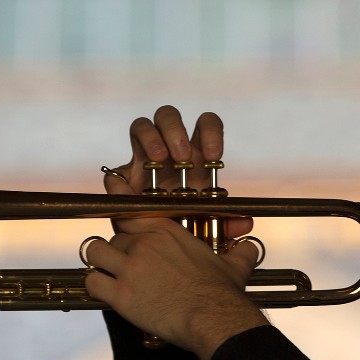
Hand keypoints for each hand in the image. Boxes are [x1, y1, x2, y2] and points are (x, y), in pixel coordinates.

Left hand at [83, 215, 266, 359]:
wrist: (214, 318)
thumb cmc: (222, 293)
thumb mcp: (234, 265)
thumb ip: (241, 251)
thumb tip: (252, 248)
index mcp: (166, 230)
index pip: (130, 212)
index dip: (122, 220)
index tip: (121, 227)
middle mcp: (145, 243)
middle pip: (114, 237)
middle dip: (118, 252)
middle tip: (127, 268)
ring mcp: (131, 267)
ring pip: (95, 252)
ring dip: (99, 264)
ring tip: (108, 275)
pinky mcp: (121, 294)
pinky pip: (92, 282)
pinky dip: (95, 287)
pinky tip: (105, 293)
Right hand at [102, 104, 252, 234]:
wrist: (164, 244)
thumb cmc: (191, 223)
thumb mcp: (212, 223)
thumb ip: (227, 222)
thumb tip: (245, 223)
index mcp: (195, 151)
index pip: (205, 123)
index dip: (210, 132)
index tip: (214, 158)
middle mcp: (167, 148)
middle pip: (167, 115)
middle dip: (175, 130)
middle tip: (183, 156)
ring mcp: (141, 159)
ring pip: (141, 126)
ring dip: (150, 138)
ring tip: (159, 159)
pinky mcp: (121, 180)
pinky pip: (114, 172)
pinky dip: (119, 181)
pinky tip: (129, 193)